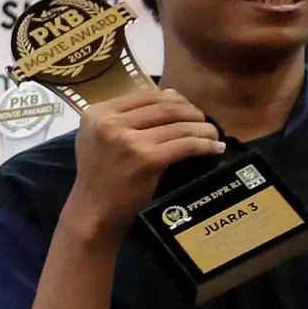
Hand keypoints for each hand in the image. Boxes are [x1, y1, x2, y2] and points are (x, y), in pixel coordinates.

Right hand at [66, 86, 225, 237]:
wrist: (92, 213)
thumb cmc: (99, 178)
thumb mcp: (100, 139)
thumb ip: (127, 117)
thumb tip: (170, 94)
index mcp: (98, 113)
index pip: (146, 95)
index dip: (174, 99)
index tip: (188, 108)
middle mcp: (110, 123)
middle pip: (165, 107)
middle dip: (192, 112)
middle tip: (204, 122)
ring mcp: (128, 142)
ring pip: (179, 126)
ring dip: (203, 129)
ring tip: (213, 135)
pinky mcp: (146, 160)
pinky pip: (186, 145)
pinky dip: (205, 146)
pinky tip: (214, 149)